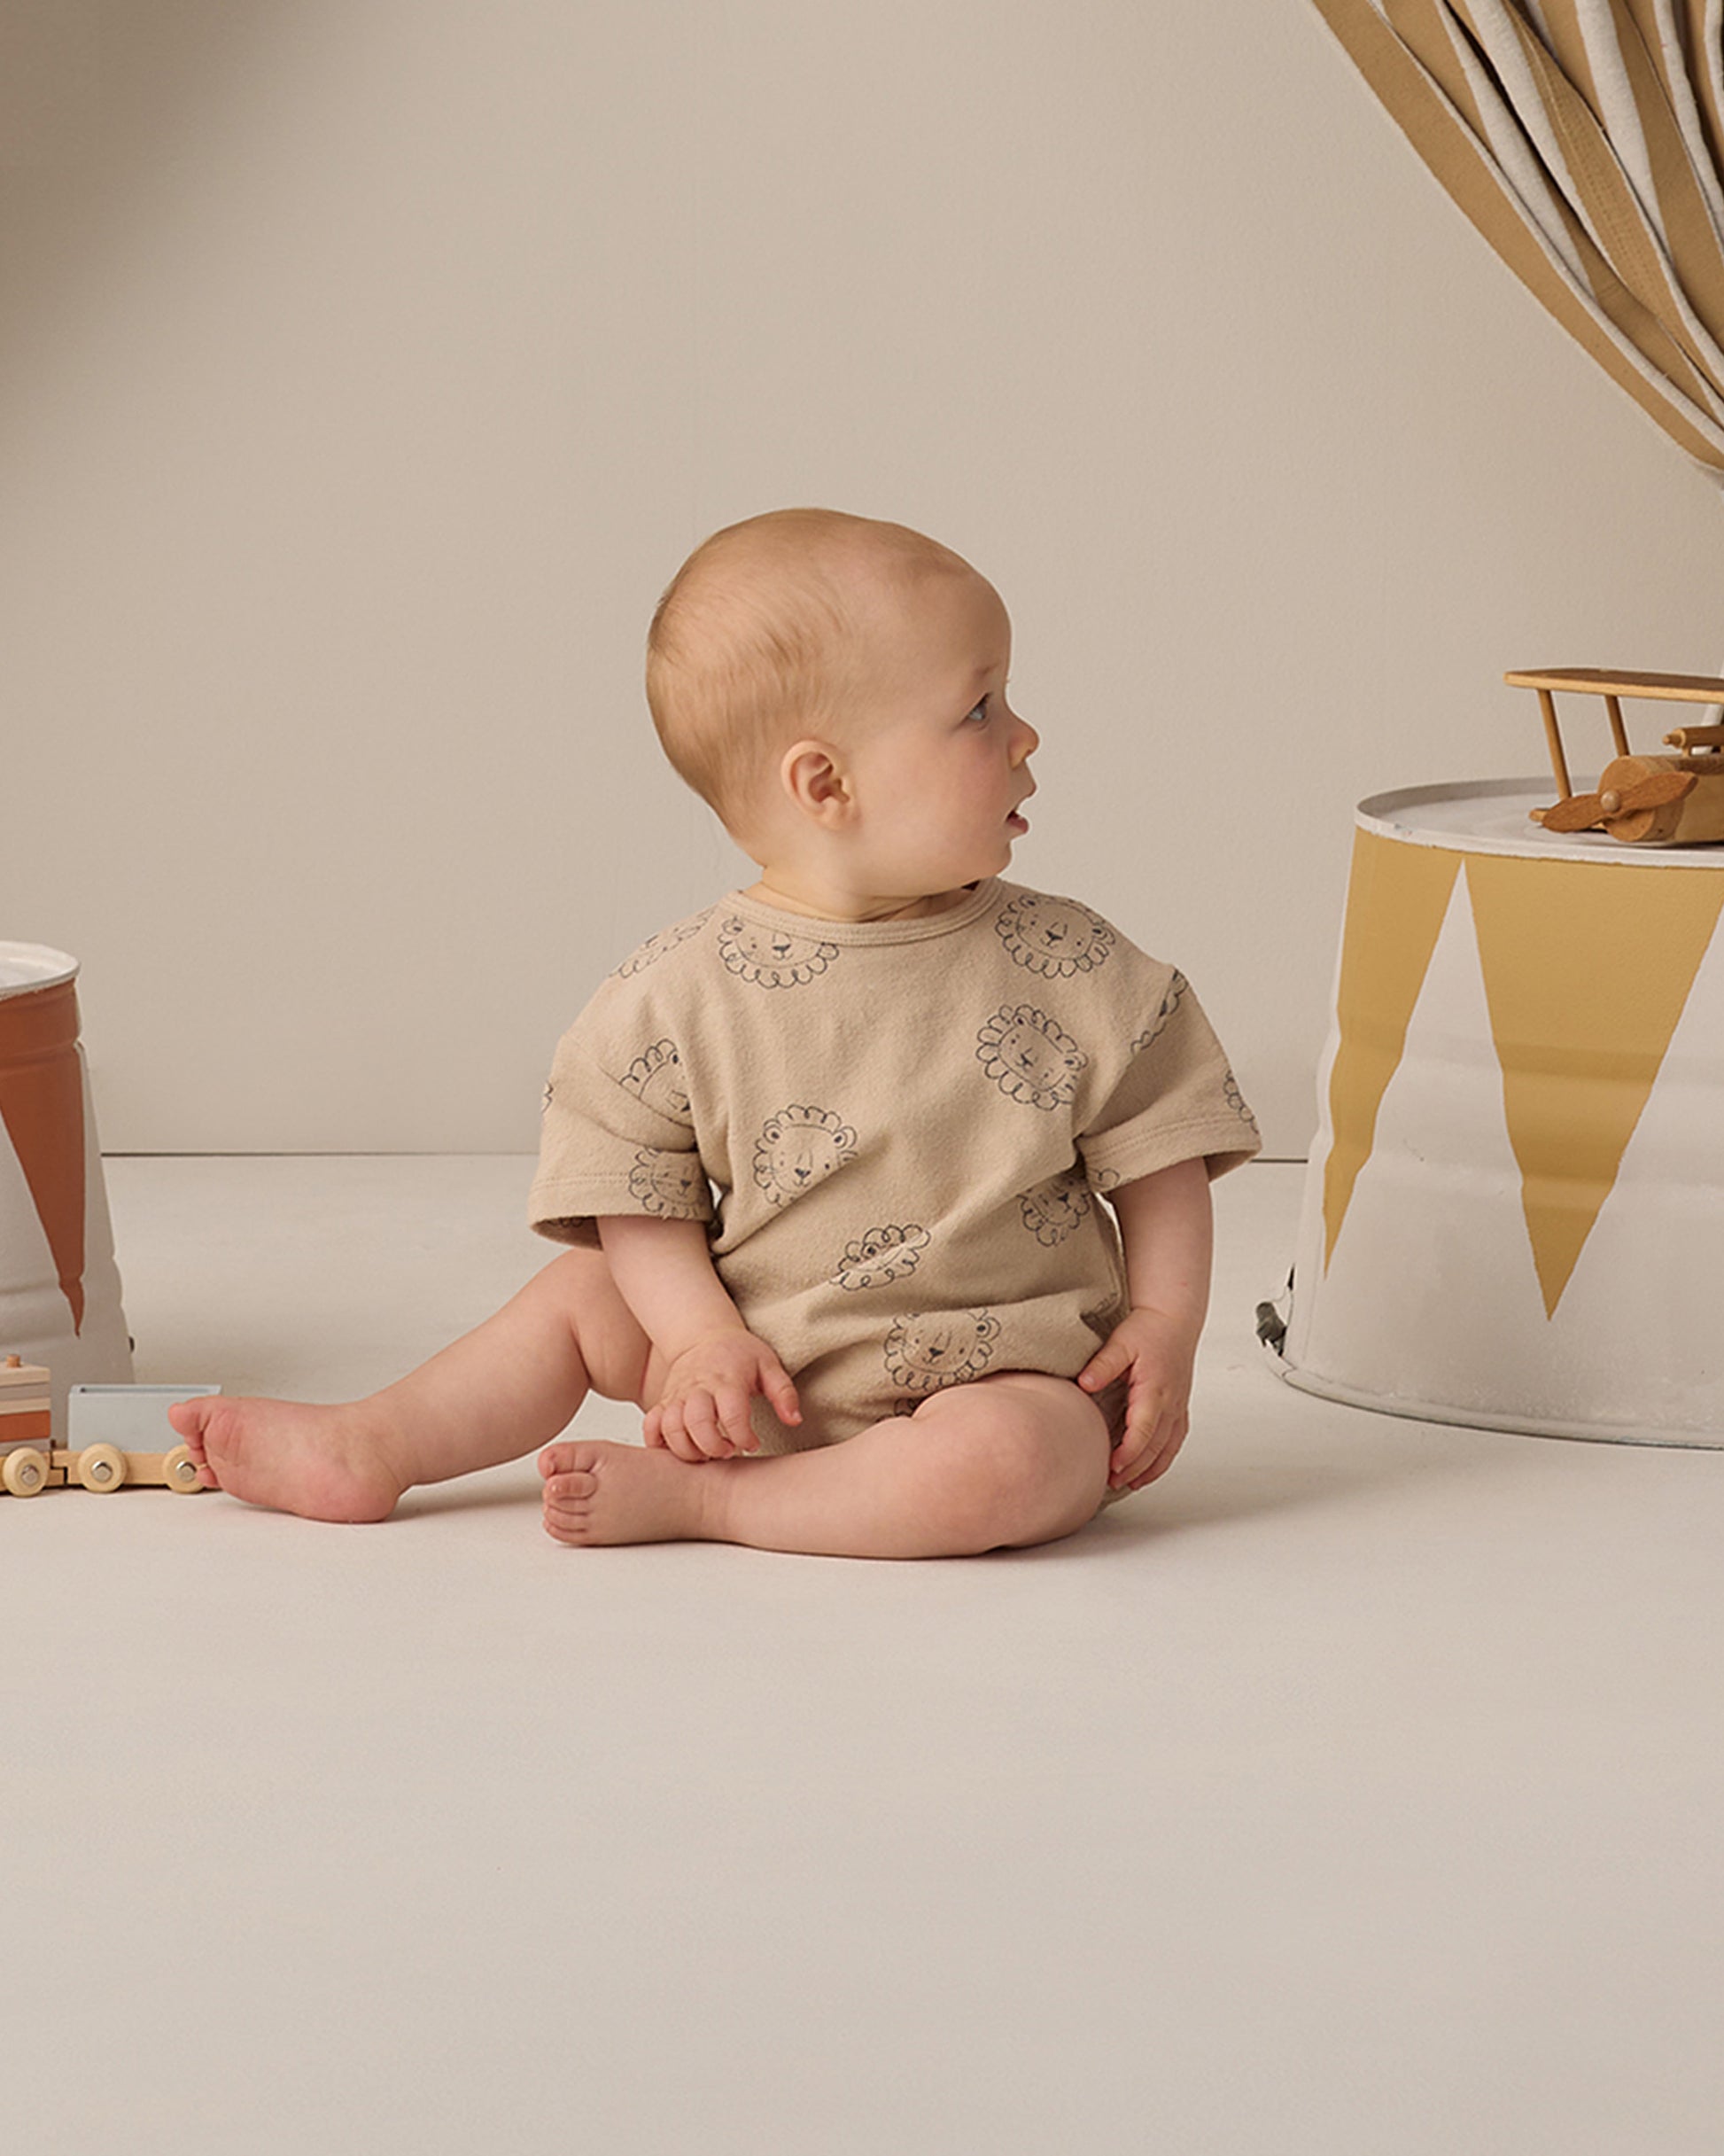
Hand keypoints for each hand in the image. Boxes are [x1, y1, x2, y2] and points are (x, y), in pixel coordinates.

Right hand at [643, 1328, 800, 1461]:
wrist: (704, 1334)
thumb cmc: (739, 1353)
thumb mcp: (769, 1365)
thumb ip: (784, 1393)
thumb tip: (794, 1420)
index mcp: (728, 1379)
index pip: (732, 1414)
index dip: (743, 1437)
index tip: (752, 1443)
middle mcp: (699, 1387)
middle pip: (696, 1422)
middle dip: (713, 1447)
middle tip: (728, 1452)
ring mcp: (677, 1395)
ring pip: (671, 1427)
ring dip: (687, 1449)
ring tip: (706, 1454)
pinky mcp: (664, 1401)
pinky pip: (651, 1424)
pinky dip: (657, 1442)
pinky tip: (676, 1450)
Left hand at [1077, 1306, 1198, 1492]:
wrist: (1174, 1319)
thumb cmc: (1149, 1329)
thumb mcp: (1121, 1342)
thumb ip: (1103, 1364)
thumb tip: (1085, 1383)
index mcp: (1155, 1389)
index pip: (1144, 1429)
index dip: (1130, 1452)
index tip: (1113, 1466)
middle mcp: (1171, 1402)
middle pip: (1156, 1446)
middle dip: (1135, 1468)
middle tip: (1111, 1482)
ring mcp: (1178, 1407)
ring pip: (1167, 1448)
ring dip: (1149, 1469)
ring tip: (1126, 1484)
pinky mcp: (1179, 1408)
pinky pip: (1175, 1442)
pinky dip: (1163, 1460)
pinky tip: (1148, 1471)